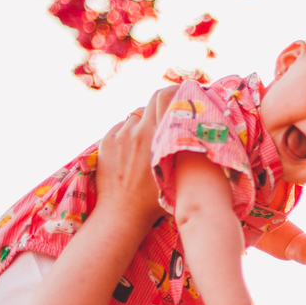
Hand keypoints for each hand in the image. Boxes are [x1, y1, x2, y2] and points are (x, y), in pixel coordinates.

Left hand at [95, 86, 175, 233]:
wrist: (121, 213)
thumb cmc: (155, 201)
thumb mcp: (178, 175)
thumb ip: (185, 151)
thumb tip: (199, 134)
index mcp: (154, 136)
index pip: (165, 97)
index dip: (177, 91)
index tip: (187, 93)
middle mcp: (136, 131)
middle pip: (151, 100)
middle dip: (163, 103)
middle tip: (172, 112)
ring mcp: (119, 135)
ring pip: (137, 117)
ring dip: (145, 123)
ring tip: (151, 142)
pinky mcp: (106, 142)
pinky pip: (122, 129)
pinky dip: (130, 135)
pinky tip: (135, 153)